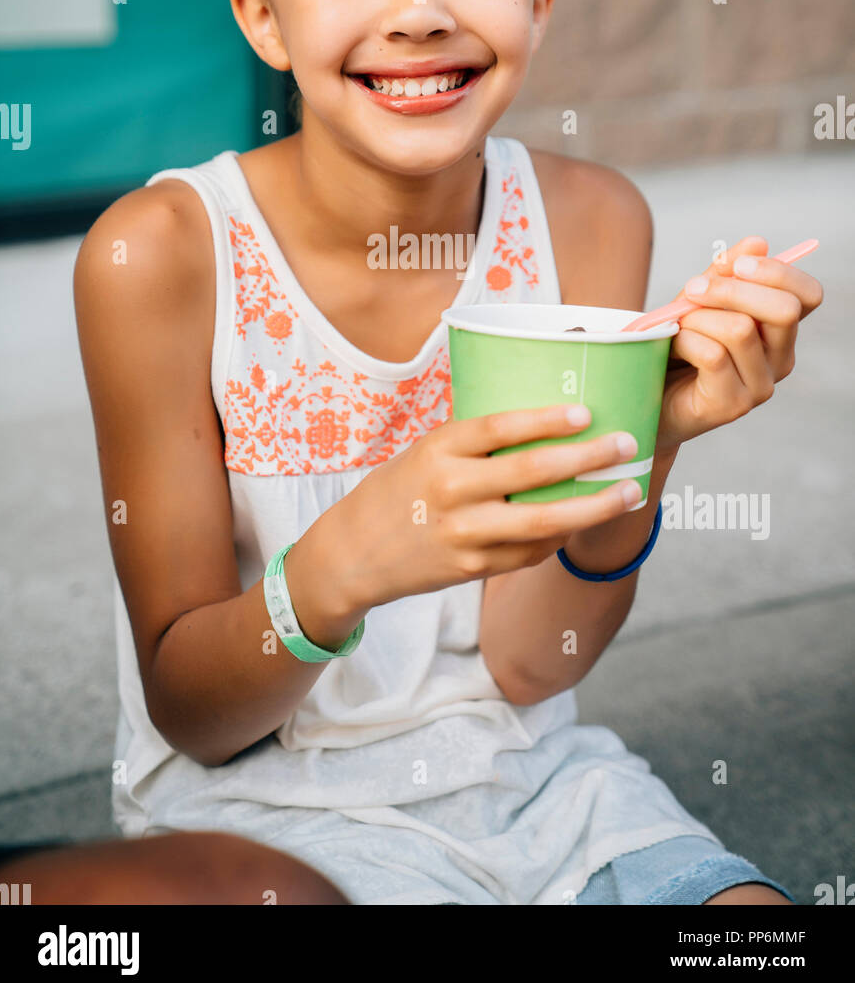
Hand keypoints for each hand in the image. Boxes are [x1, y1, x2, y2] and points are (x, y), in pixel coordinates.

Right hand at [318, 405, 643, 612]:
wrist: (353, 553)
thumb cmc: (399, 489)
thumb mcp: (426, 451)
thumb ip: (475, 443)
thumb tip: (547, 422)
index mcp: (438, 450)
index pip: (499, 428)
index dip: (546, 420)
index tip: (585, 413)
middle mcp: (451, 490)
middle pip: (533, 473)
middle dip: (588, 458)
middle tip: (627, 444)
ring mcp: (462, 534)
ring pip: (543, 522)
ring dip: (593, 506)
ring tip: (628, 492)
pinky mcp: (471, 568)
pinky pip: (529, 552)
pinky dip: (560, 537)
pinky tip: (582, 521)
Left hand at [655, 235, 823, 453]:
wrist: (647, 395)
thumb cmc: (677, 346)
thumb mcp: (699, 300)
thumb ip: (726, 272)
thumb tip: (758, 242)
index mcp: (780, 330)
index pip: (808, 295)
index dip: (779, 272)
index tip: (738, 265)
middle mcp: (780, 358)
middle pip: (783, 309)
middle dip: (732, 289)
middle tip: (693, 289)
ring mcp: (760, 386)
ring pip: (740, 329)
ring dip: (697, 318)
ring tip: (676, 326)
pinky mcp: (732, 405)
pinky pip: (712, 354)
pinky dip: (685, 341)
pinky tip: (673, 347)